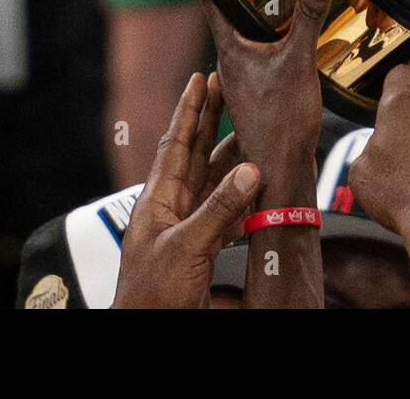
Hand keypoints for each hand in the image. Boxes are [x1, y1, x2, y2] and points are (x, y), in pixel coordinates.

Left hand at [113, 72, 258, 307]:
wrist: (150, 330)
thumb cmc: (150, 297)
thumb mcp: (185, 248)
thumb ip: (218, 211)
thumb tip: (248, 173)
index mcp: (158, 201)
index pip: (176, 144)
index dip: (188, 110)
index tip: (200, 79)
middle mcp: (173, 208)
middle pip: (196, 153)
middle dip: (212, 120)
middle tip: (226, 87)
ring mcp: (189, 227)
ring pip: (215, 182)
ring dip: (234, 156)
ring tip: (252, 130)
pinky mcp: (204, 248)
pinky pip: (228, 213)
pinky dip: (245, 198)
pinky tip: (259, 186)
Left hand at [200, 0, 338, 173]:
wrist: (282, 173)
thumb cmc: (280, 124)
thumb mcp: (299, 60)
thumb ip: (309, 15)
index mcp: (229, 50)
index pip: (210, 0)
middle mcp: (230, 64)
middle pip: (229, 18)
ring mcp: (244, 81)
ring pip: (247, 40)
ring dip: (259, 21)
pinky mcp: (260, 95)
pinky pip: (263, 59)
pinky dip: (275, 44)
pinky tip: (294, 44)